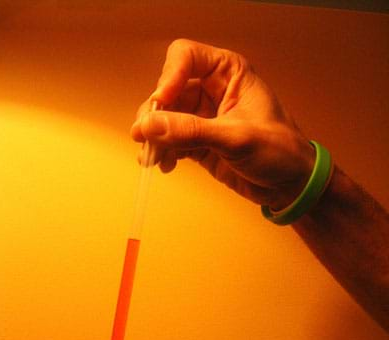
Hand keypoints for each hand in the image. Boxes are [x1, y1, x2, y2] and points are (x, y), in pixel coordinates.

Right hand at [131, 39, 314, 209]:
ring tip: (152, 159)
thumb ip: (192, 131)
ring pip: (166, 118)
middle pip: (169, 91)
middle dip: (155, 115)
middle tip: (145, 138)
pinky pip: (171, 141)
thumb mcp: (236, 138)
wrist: (290, 185)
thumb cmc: (279, 152)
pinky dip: (163, 152)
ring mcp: (204, 117)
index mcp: (228, 73)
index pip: (185, 57)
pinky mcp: (199, 142)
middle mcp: (212, 90)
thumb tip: (148, 127)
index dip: (168, 78)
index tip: (161, 104)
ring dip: (155, 137)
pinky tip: (165, 165)